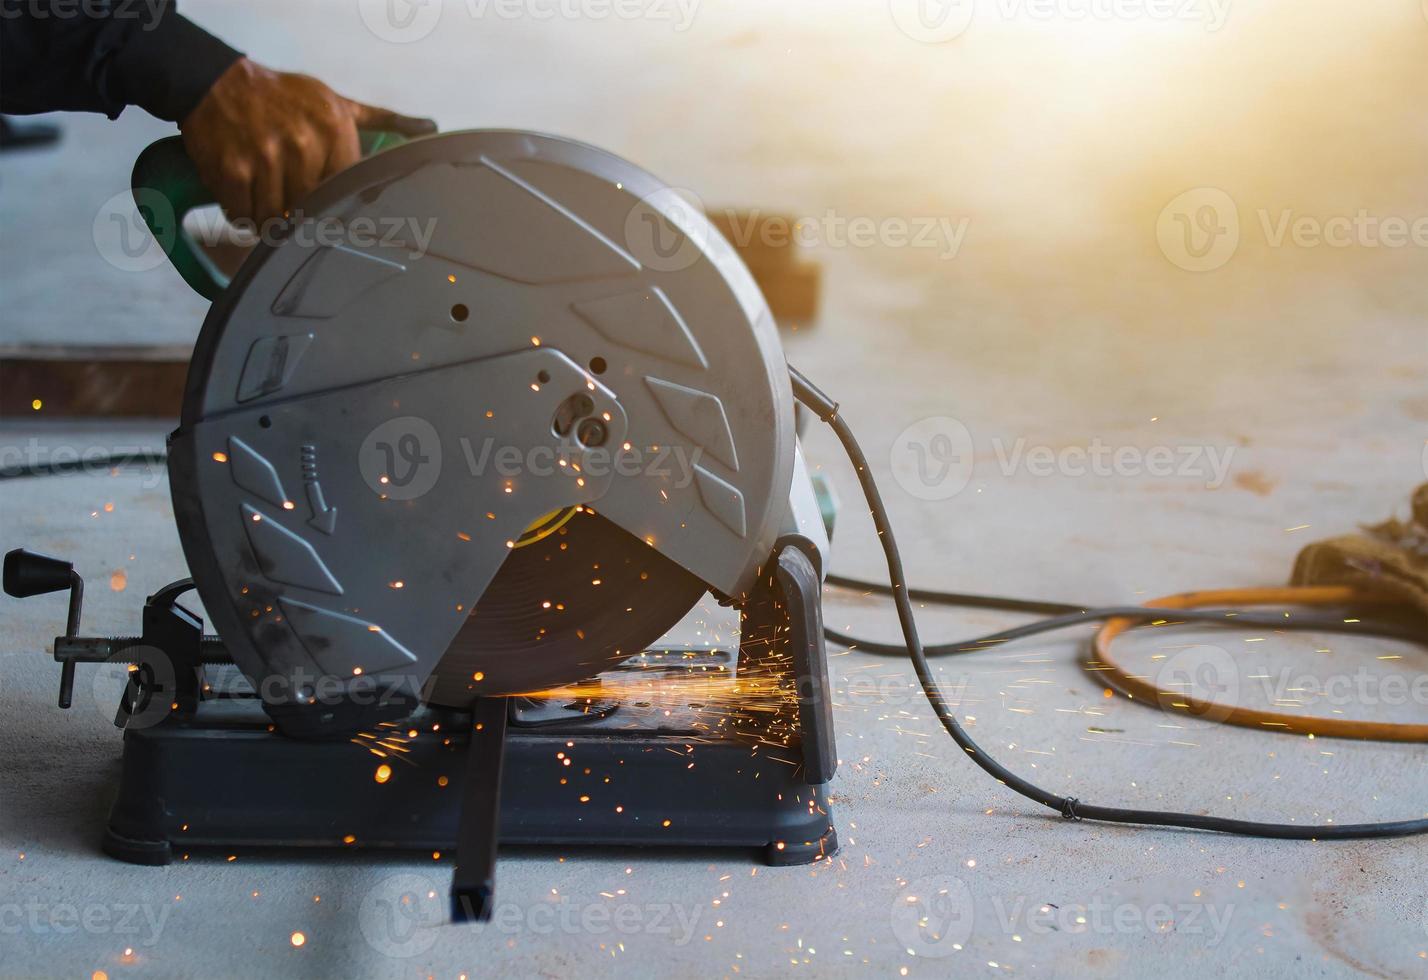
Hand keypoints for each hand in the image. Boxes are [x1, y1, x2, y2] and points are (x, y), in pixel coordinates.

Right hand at [179, 57, 434, 226]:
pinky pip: (242, 216)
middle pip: (311, 212)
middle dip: (299, 215)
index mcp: (335, 130)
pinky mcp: (232, 172)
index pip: (347, 193)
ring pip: (275, 219)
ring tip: (264, 193)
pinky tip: (242, 192)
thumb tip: (430, 127)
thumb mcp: (336, 102)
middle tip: (289, 202)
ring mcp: (266, 160)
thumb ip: (381, 121)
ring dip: (267, 218)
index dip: (336, 210)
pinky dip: (241, 213)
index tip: (331, 217)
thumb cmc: (283, 97)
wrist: (216, 81)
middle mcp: (303, 145)